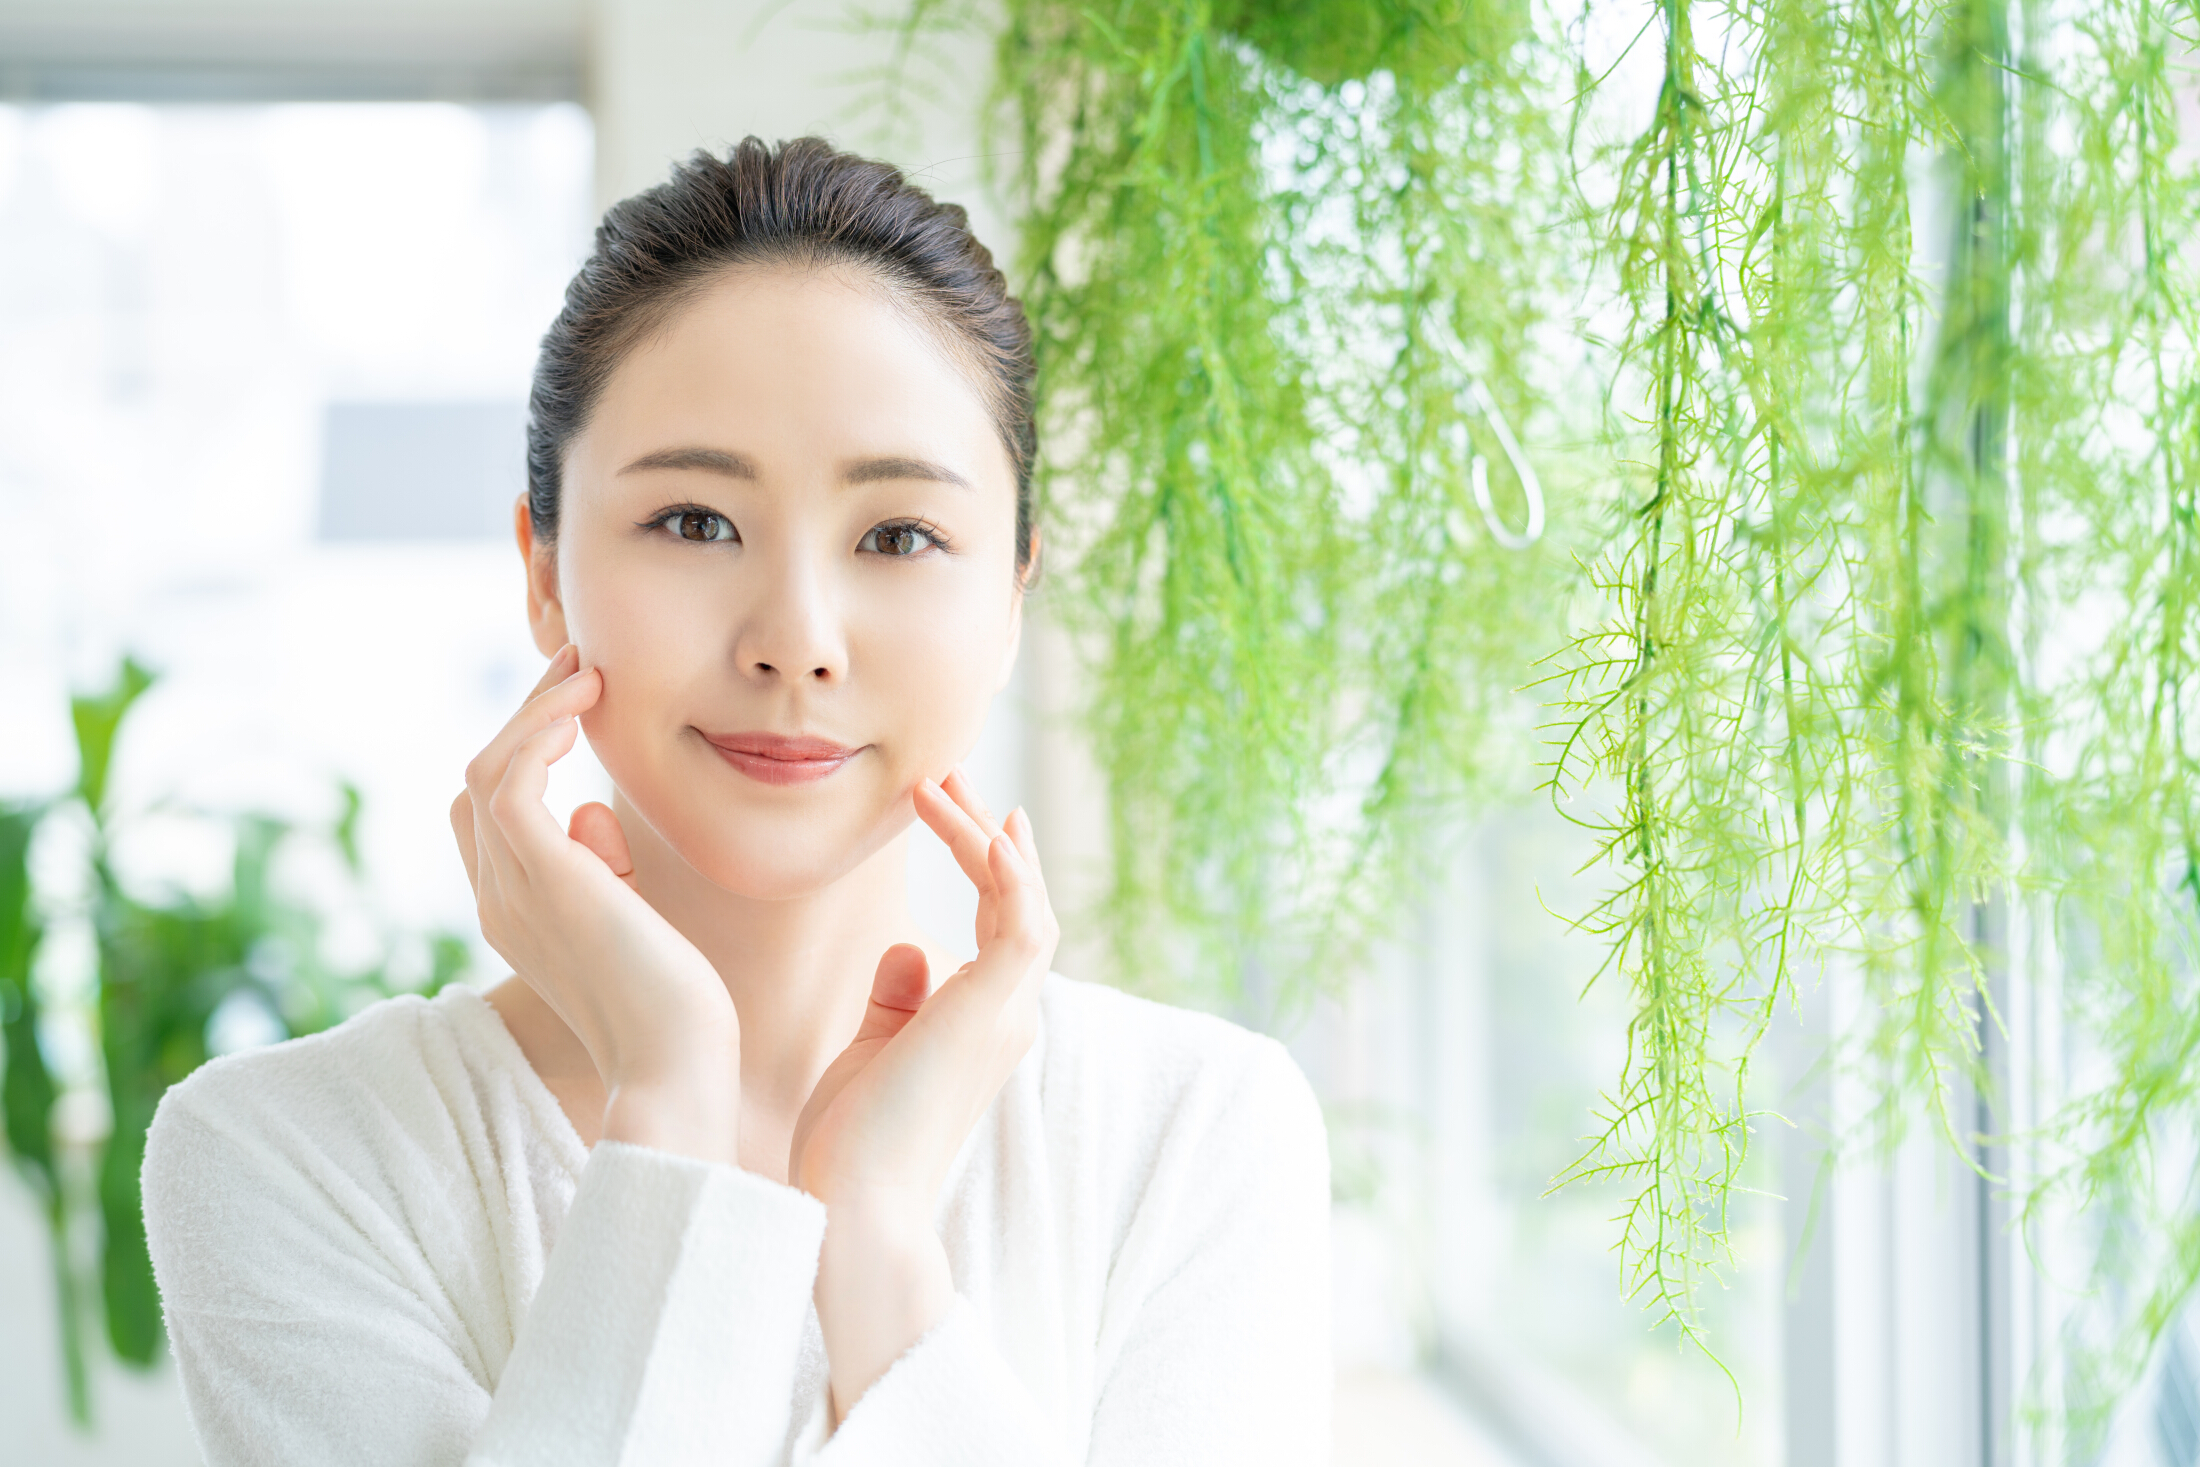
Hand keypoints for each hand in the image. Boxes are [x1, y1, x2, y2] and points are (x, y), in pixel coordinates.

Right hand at [450, 644, 738, 1162]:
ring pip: (489, 768)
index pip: (493, 815)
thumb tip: (594, 819)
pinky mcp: (539, 875)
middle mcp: (499, 899)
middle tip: (583, 669)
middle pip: (481, 781)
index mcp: (518, 914)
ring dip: (536, 711)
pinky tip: (587, 705)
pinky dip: (540, 729)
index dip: (529, 753)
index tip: (583, 710)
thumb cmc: (675, 1010)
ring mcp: (511, 889)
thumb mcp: (633, 925)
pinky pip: (509, 777)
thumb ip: (603, 872)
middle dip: (529, 717)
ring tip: (587, 671)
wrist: (677, 1070)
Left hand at [788, 769, 1058, 1417]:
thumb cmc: (849, 1144)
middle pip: (1019, 903)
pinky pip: (1020, 923)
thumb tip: (908, 950)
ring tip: (942, 786)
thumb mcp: (872, 1053)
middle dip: (985, 834)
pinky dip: (1005, 873)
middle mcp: (1005, 1014)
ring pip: (1022, 902)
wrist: (852, 1206)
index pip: (1002, 925)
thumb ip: (896, 1001)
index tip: (967, 812)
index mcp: (981, 1022)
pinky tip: (977, 831)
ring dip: (983, 839)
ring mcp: (1005, 1013)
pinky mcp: (993, 1011)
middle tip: (949, 776)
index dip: (988, 864)